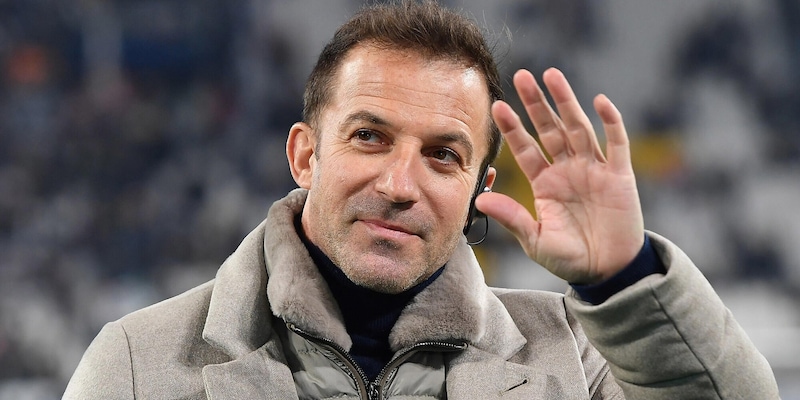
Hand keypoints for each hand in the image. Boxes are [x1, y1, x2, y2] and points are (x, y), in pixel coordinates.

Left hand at [476, 68, 643, 283]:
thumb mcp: (536, 240)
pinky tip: (599, 101)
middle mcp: (567, 170)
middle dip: (537, 103)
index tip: (497, 106)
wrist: (608, 272)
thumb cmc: (570, 258)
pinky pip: (615, 143)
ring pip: (579, 128)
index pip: (525, 149)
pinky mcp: (620, 175)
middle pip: (550, 129)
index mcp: (545, 183)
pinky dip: (610, 121)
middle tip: (522, 76)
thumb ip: (512, 218)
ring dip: (566, 102)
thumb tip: (481, 198)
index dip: (513, 128)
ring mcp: (593, 169)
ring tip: (552, 75)